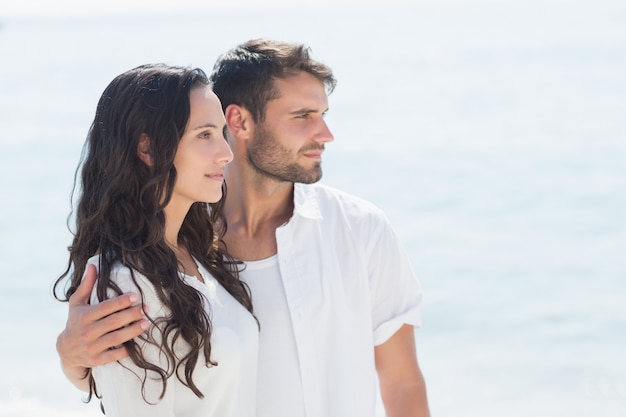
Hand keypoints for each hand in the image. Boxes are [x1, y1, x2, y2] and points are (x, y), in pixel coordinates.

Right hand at [56, 264, 148, 390]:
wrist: (66, 350)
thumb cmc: (76, 320)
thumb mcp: (76, 303)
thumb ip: (86, 285)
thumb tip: (93, 265)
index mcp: (84, 316)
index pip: (105, 307)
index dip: (121, 302)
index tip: (135, 296)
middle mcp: (87, 332)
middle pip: (113, 322)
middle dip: (131, 314)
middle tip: (146, 308)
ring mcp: (92, 347)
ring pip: (116, 338)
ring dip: (133, 331)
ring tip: (147, 323)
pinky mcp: (96, 360)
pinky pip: (114, 356)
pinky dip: (125, 350)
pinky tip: (137, 344)